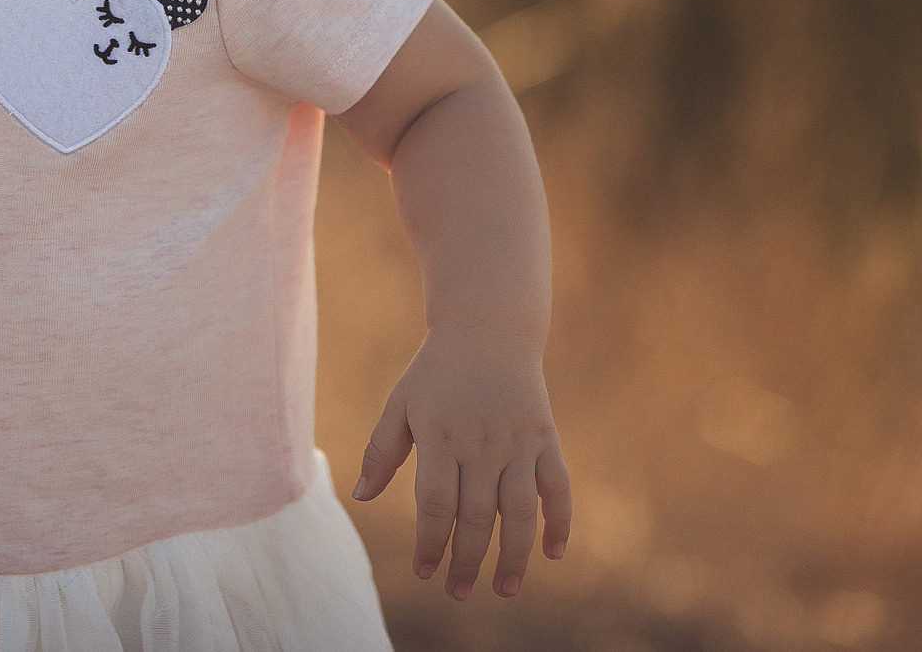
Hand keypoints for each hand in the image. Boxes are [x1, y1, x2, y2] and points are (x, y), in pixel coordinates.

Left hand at [351, 327, 571, 600]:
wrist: (487, 328)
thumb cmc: (435, 371)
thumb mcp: (400, 403)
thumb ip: (382, 450)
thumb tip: (361, 497)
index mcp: (440, 436)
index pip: (435, 504)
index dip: (430, 542)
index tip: (424, 571)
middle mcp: (481, 443)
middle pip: (476, 516)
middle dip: (466, 560)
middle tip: (457, 593)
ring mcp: (518, 442)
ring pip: (519, 511)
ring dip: (513, 555)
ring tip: (503, 589)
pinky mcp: (546, 438)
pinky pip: (558, 487)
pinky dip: (559, 520)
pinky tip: (553, 553)